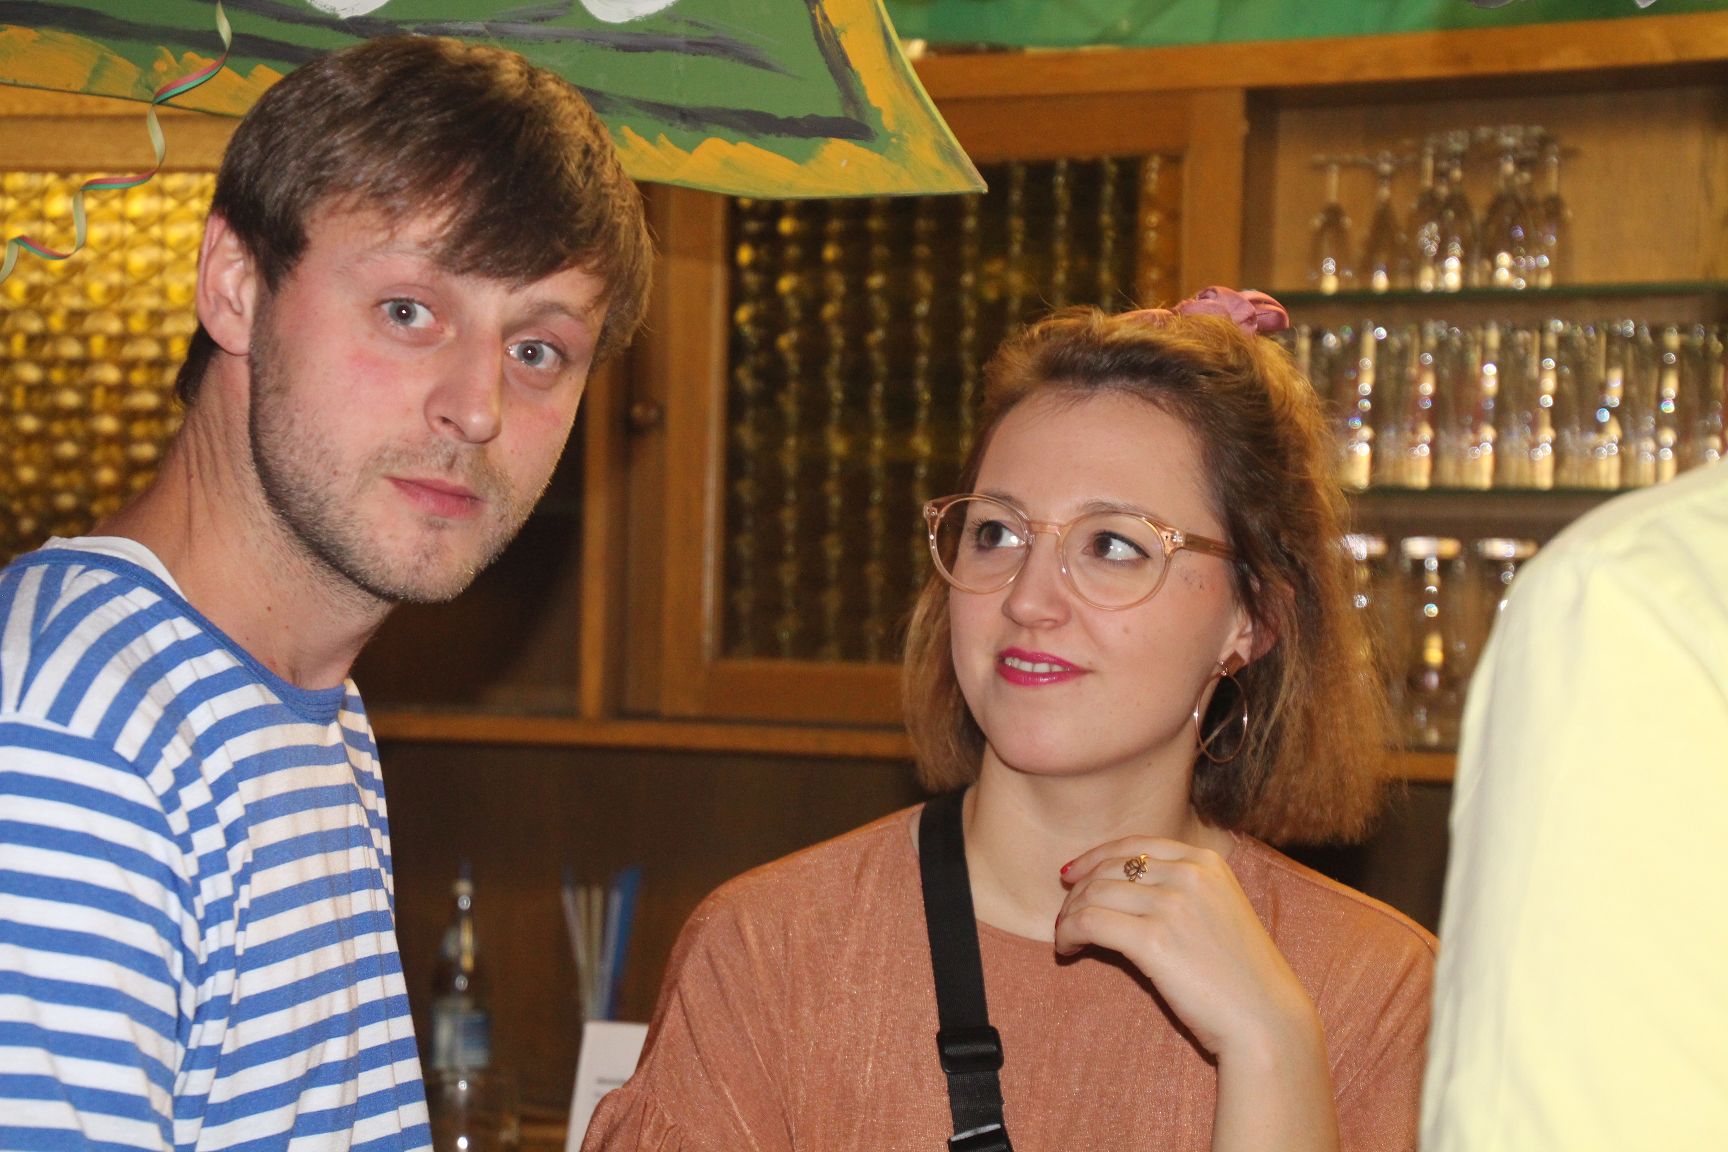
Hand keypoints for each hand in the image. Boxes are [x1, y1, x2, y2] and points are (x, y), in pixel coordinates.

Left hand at [1054, 838, 1321, 1064]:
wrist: (1266, 1020)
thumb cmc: (1241, 976)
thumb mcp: (1220, 910)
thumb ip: (1183, 889)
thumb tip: (1122, 885)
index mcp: (1206, 861)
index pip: (1133, 845)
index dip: (1094, 857)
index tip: (1072, 873)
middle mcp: (1189, 874)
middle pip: (1109, 868)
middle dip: (1078, 891)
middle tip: (1065, 916)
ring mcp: (1172, 904)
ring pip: (1094, 893)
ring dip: (1070, 915)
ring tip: (1065, 936)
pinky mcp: (1153, 939)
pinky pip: (1090, 922)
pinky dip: (1069, 933)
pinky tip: (1068, 950)